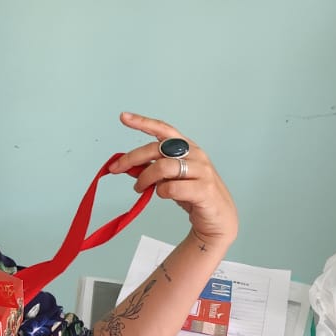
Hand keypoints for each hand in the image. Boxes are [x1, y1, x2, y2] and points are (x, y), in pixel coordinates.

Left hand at [109, 112, 237, 251]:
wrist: (219, 218)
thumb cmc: (194, 195)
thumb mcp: (170, 178)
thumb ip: (152, 169)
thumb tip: (127, 166)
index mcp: (187, 147)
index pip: (164, 129)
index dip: (143, 122)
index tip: (124, 117)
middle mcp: (195, 154)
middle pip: (157, 148)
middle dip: (132, 158)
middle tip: (116, 168)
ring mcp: (202, 171)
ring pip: (163, 167)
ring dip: (145, 178)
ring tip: (139, 187)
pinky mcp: (204, 190)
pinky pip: (172, 187)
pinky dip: (161, 191)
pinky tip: (161, 194)